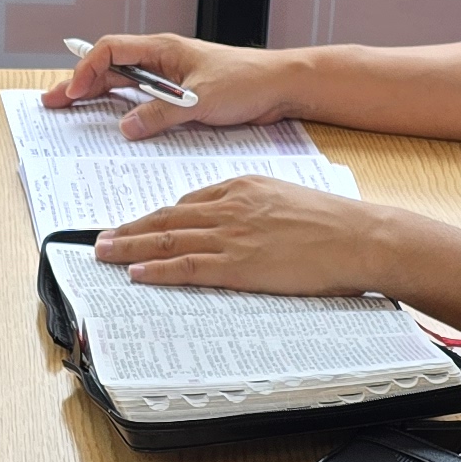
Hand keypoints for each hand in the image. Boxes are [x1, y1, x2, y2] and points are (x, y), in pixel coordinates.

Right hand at [46, 31, 300, 140]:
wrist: (281, 85)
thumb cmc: (248, 81)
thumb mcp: (201, 101)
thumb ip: (161, 114)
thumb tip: (125, 127)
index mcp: (163, 49)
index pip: (111, 51)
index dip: (86, 70)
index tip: (72, 92)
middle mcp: (163, 60)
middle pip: (110, 67)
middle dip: (80, 83)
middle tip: (53, 102)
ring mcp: (171, 76)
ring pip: (125, 83)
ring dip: (99, 95)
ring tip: (72, 110)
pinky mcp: (182, 94)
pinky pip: (145, 99)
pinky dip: (125, 108)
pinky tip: (115, 122)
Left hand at [93, 177, 395, 294]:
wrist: (359, 236)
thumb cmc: (332, 223)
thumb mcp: (285, 200)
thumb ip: (254, 208)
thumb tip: (236, 225)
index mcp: (242, 187)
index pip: (187, 203)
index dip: (156, 217)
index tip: (137, 225)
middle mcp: (230, 207)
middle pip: (167, 218)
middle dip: (130, 229)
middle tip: (101, 238)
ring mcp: (233, 235)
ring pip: (169, 241)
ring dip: (131, 247)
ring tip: (105, 254)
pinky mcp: (240, 264)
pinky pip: (189, 267)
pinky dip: (159, 270)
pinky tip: (138, 273)